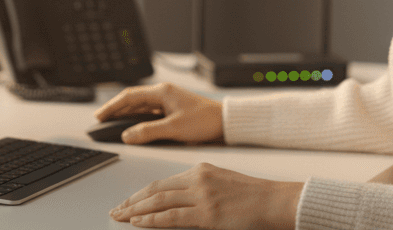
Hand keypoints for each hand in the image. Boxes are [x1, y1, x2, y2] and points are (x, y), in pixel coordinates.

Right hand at [95, 82, 223, 144]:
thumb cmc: (205, 121)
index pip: (129, 97)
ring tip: (111, 123)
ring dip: (125, 114)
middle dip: (115, 110)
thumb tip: (127, 135)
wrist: (225, 122)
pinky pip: (149, 112)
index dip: (112, 107)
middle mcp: (163, 93)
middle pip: (133, 100)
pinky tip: (132, 126)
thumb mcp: (174, 128)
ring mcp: (168, 101)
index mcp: (162, 92)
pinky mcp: (172, 110)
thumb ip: (149, 131)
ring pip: (140, 107)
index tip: (99, 116)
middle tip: (100, 120)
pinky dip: (137, 118)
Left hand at [109, 162, 302, 228]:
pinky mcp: (207, 213)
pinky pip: (171, 217)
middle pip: (155, 190)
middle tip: (116, 210)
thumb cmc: (253, 196)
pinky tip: (138, 222)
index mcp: (200, 170)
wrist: (275, 201)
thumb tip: (178, 202)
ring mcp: (202, 196)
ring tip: (120, 217)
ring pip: (158, 202)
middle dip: (132, 201)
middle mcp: (198, 179)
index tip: (128, 201)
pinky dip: (151, 220)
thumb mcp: (222, 184)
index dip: (142, 193)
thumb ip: (199, 189)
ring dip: (135, 211)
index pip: (162, 181)